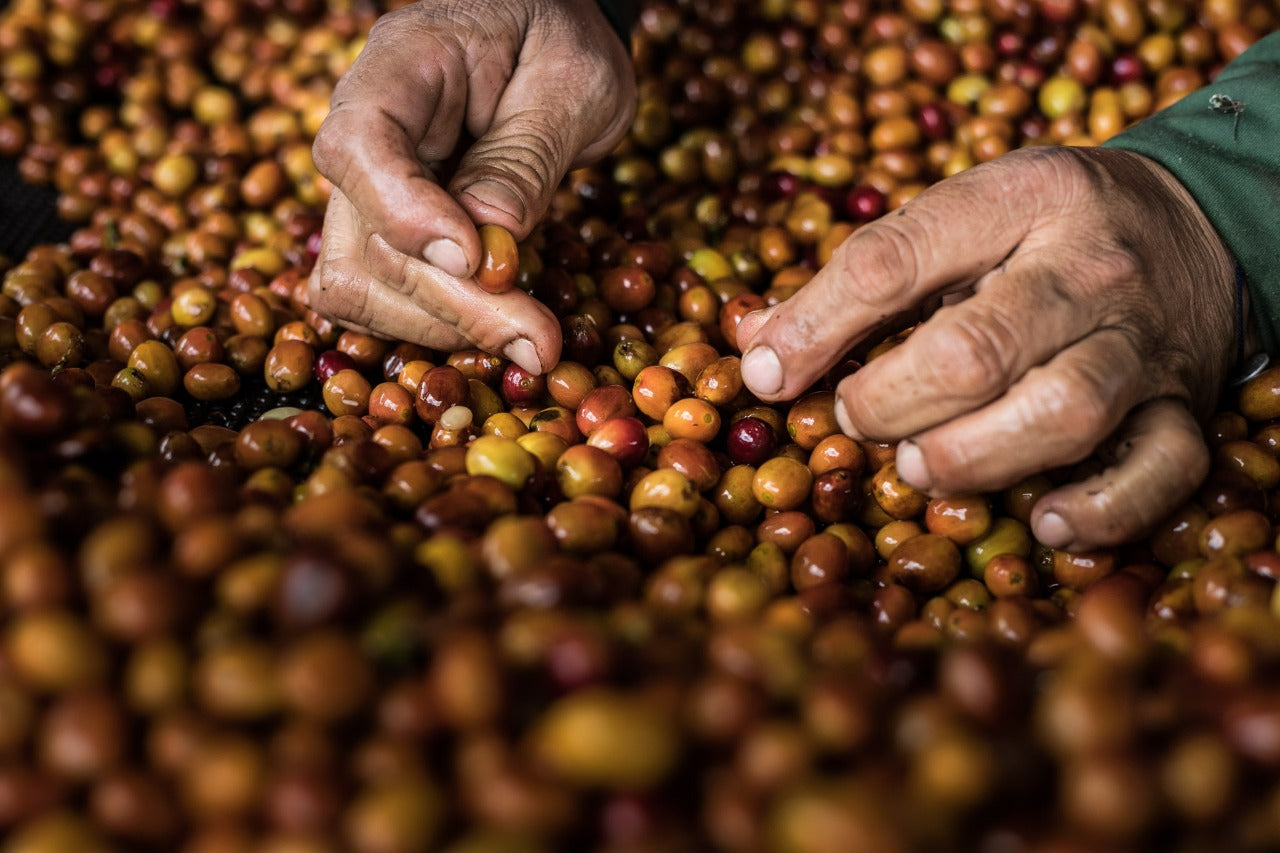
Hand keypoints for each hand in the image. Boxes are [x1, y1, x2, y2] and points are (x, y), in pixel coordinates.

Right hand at [308, 0, 635, 371]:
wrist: (553, 38)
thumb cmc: (562, 41)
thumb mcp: (570, 82)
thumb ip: (526, 157)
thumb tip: (488, 243)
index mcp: (404, 64)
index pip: (359, 143)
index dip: (406, 215)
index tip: (477, 260)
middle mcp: (367, 128)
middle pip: (366, 239)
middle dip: (455, 303)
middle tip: (541, 343)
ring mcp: (369, 184)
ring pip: (358, 284)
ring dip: (441, 326)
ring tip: (531, 340)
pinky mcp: (388, 229)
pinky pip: (380, 296)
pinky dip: (435, 325)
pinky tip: (501, 328)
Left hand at [737, 146, 1239, 549]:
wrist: (1197, 222)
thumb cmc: (1043, 230)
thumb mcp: (960, 220)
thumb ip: (861, 279)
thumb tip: (753, 345)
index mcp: (1018, 198)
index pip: (895, 259)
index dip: (816, 326)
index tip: (766, 375)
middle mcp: (1087, 268)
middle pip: (975, 348)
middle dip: (890, 401)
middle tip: (856, 418)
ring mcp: (1142, 342)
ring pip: (1062, 411)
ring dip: (970, 455)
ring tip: (917, 465)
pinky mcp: (1184, 406)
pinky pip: (1160, 470)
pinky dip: (1100, 509)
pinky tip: (1042, 519)